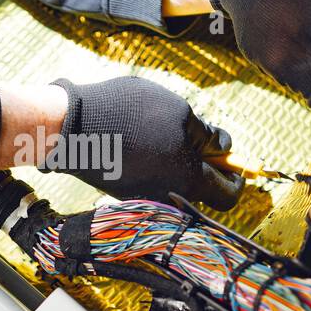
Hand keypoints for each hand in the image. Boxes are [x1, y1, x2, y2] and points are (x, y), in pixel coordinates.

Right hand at [44, 77, 243, 209]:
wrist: (73, 127)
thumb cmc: (130, 115)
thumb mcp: (180, 113)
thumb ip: (207, 135)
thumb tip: (223, 148)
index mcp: (189, 182)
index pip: (228, 195)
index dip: (237, 176)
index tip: (234, 161)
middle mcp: (169, 198)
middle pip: (202, 188)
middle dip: (206, 164)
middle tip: (199, 138)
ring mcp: (145, 197)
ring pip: (176, 182)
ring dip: (180, 161)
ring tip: (165, 132)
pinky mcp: (125, 191)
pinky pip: (153, 180)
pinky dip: (156, 163)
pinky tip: (142, 140)